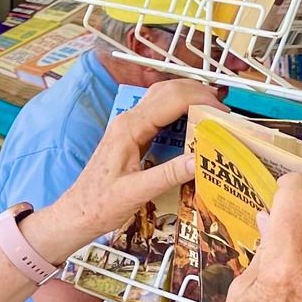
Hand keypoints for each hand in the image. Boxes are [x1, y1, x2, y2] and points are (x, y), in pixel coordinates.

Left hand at [28, 79, 219, 262]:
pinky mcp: (131, 134)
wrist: (77, 212)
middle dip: (199, 93)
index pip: (171, 100)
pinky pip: (158, 111)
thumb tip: (200, 160)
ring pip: (162, 96)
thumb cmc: (100, 205)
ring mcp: (128, 125)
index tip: (223, 114)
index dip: (201, 101)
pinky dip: (179, 109)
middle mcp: (128, 120)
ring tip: (213, 112)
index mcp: (129, 128)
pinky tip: (192, 123)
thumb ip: (168, 175)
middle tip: (224, 111)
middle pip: (168, 90)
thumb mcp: (136, 193)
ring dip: (189, 97)